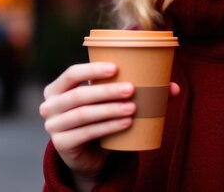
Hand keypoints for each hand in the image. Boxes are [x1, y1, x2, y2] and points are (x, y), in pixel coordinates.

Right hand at [40, 62, 180, 183]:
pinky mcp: (61, 144)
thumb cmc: (99, 120)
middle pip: (79, 95)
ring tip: (133, 108)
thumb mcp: (111, 103)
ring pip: (84, 114)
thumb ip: (136, 92)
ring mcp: (53, 126)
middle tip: (132, 89)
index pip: (71, 73)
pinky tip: (126, 123)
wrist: (88, 156)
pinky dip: (108, 127)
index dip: (92, 69)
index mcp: (58, 88)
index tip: (117, 67)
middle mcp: (50, 106)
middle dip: (106, 90)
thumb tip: (173, 87)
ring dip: (110, 109)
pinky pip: (86, 133)